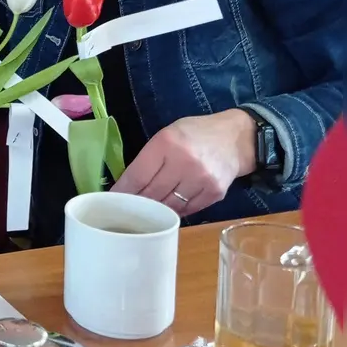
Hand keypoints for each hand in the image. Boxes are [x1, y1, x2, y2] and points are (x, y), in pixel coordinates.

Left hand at [112, 110, 256, 215]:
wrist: (236, 138)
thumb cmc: (195, 134)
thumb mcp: (168, 134)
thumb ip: (149, 157)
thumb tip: (127, 184)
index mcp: (167, 144)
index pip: (137, 175)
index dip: (122, 190)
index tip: (111, 199)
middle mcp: (184, 162)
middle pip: (151, 193)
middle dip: (136, 203)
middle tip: (127, 208)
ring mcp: (201, 180)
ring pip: (168, 206)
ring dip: (155, 209)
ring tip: (146, 210)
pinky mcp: (214, 193)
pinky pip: (187, 210)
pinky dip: (175, 211)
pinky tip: (169, 208)